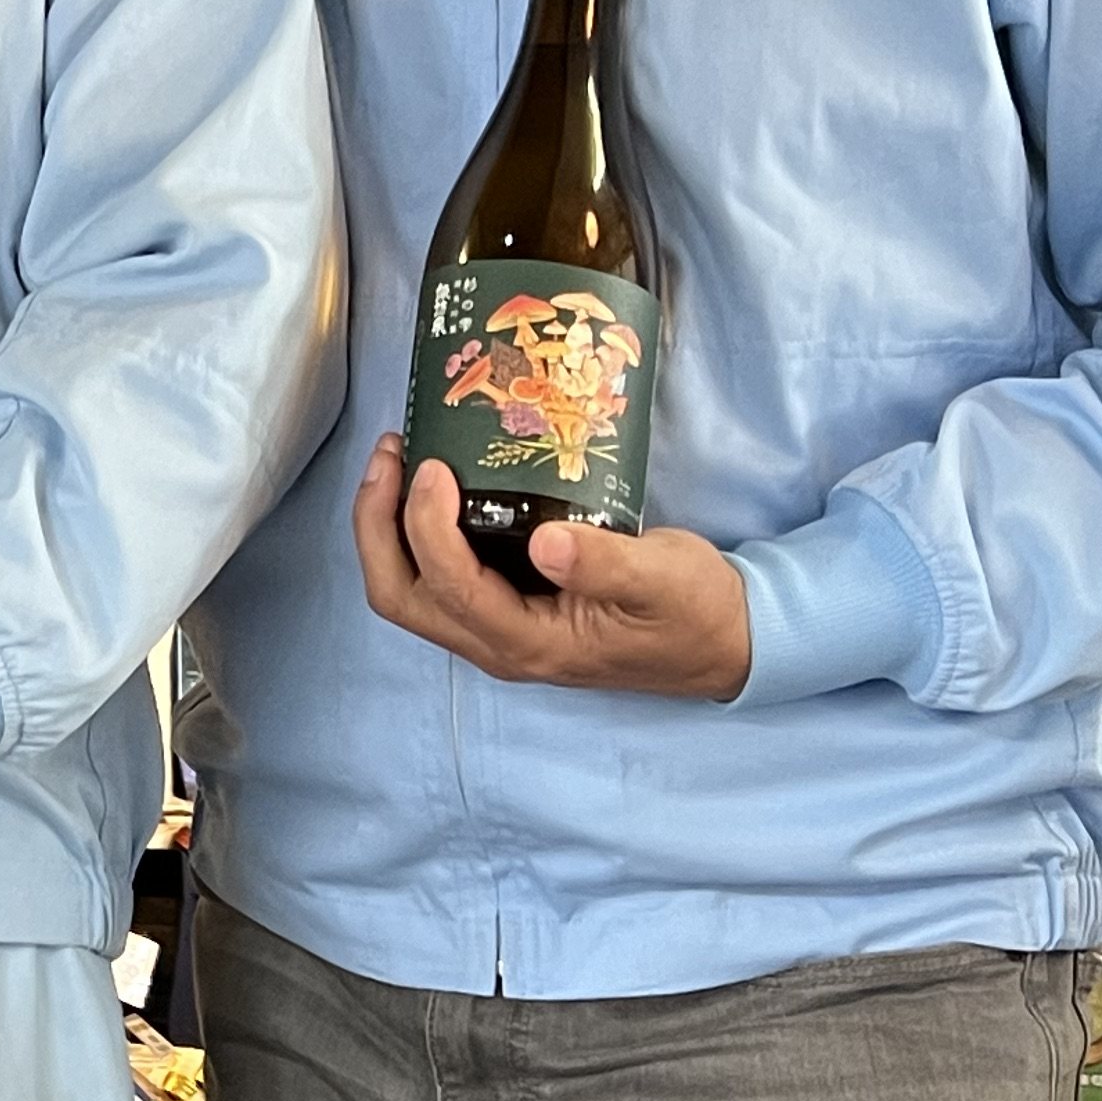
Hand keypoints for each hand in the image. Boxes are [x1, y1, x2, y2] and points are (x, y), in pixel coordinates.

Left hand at [355, 433, 751, 698]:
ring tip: (397, 460)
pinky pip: (433, 577)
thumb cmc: (694, 611)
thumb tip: (547, 542)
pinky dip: (413, 531)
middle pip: (400, 595)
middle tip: (390, 456)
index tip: (436, 468)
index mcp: (530, 643)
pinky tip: (429, 483)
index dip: (428, 526)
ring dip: (386, 525)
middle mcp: (497, 645)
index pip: (452, 587)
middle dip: (378, 524)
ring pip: (407, 589)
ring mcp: (494, 630)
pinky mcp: (501, 608)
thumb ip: (606, 563)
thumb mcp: (664, 579)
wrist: (724, 642)